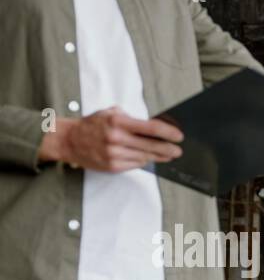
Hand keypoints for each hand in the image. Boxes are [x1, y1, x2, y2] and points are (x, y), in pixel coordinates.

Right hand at [38, 107, 182, 171]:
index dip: (168, 133)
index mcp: (117, 122)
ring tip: (166, 154)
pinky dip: (143, 161)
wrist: (69, 140)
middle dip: (169, 149)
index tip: (179, 136)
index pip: (151, 128)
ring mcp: (115, 154)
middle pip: (152, 146)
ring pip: (146, 157)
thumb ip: (131, 119)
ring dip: (158, 156)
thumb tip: (154, 126)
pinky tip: (148, 158)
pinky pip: (136, 164)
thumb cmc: (92, 125)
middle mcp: (116, 138)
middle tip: (178, 150)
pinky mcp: (113, 166)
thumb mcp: (110, 113)